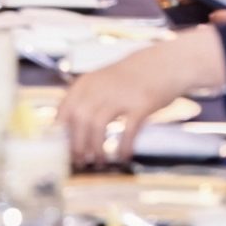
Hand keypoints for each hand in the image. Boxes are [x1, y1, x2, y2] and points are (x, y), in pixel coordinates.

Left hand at [58, 29, 225, 165]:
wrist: (163, 64)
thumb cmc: (129, 79)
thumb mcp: (101, 82)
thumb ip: (85, 100)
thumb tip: (67, 130)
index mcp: (86, 83)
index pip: (65, 111)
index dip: (62, 133)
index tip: (63, 149)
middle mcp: (100, 88)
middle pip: (79, 121)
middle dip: (77, 145)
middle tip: (81, 161)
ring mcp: (121, 95)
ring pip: (98, 126)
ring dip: (96, 148)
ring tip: (99, 161)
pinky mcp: (142, 104)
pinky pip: (127, 130)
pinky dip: (123, 147)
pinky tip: (123, 156)